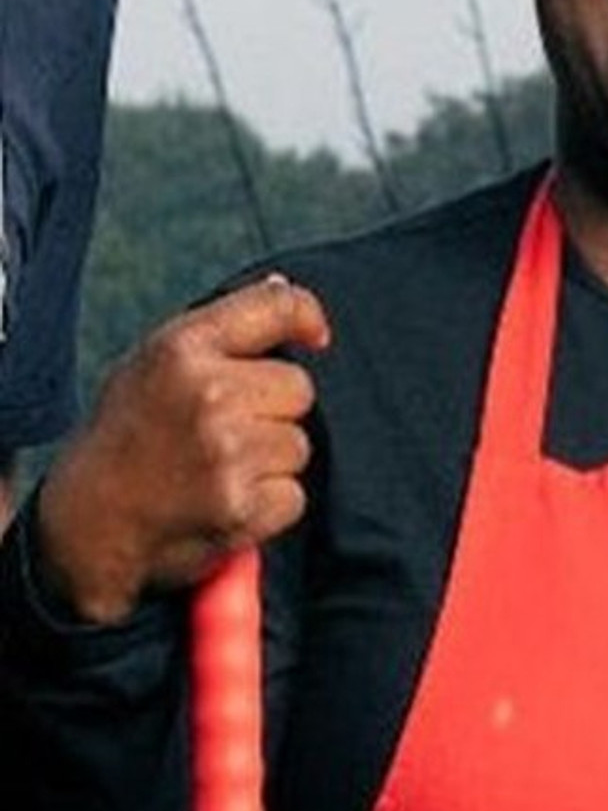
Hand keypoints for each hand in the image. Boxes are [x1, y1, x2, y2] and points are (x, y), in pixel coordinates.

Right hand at [36, 275, 329, 622]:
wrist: (88, 521)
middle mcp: (208, 395)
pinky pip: (293, 496)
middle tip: (229, 428)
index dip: (306, 317)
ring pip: (299, 445)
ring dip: (272, 460)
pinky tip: (228, 500)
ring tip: (222, 467)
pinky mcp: (241, 507)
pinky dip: (269, 505)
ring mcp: (228, 454)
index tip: (316, 338)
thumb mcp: (152, 362)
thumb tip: (284, 289)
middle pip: (299, 388)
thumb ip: (218, 330)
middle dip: (275, 409)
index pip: (276, 308)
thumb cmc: (124, 436)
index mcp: (183, 349)